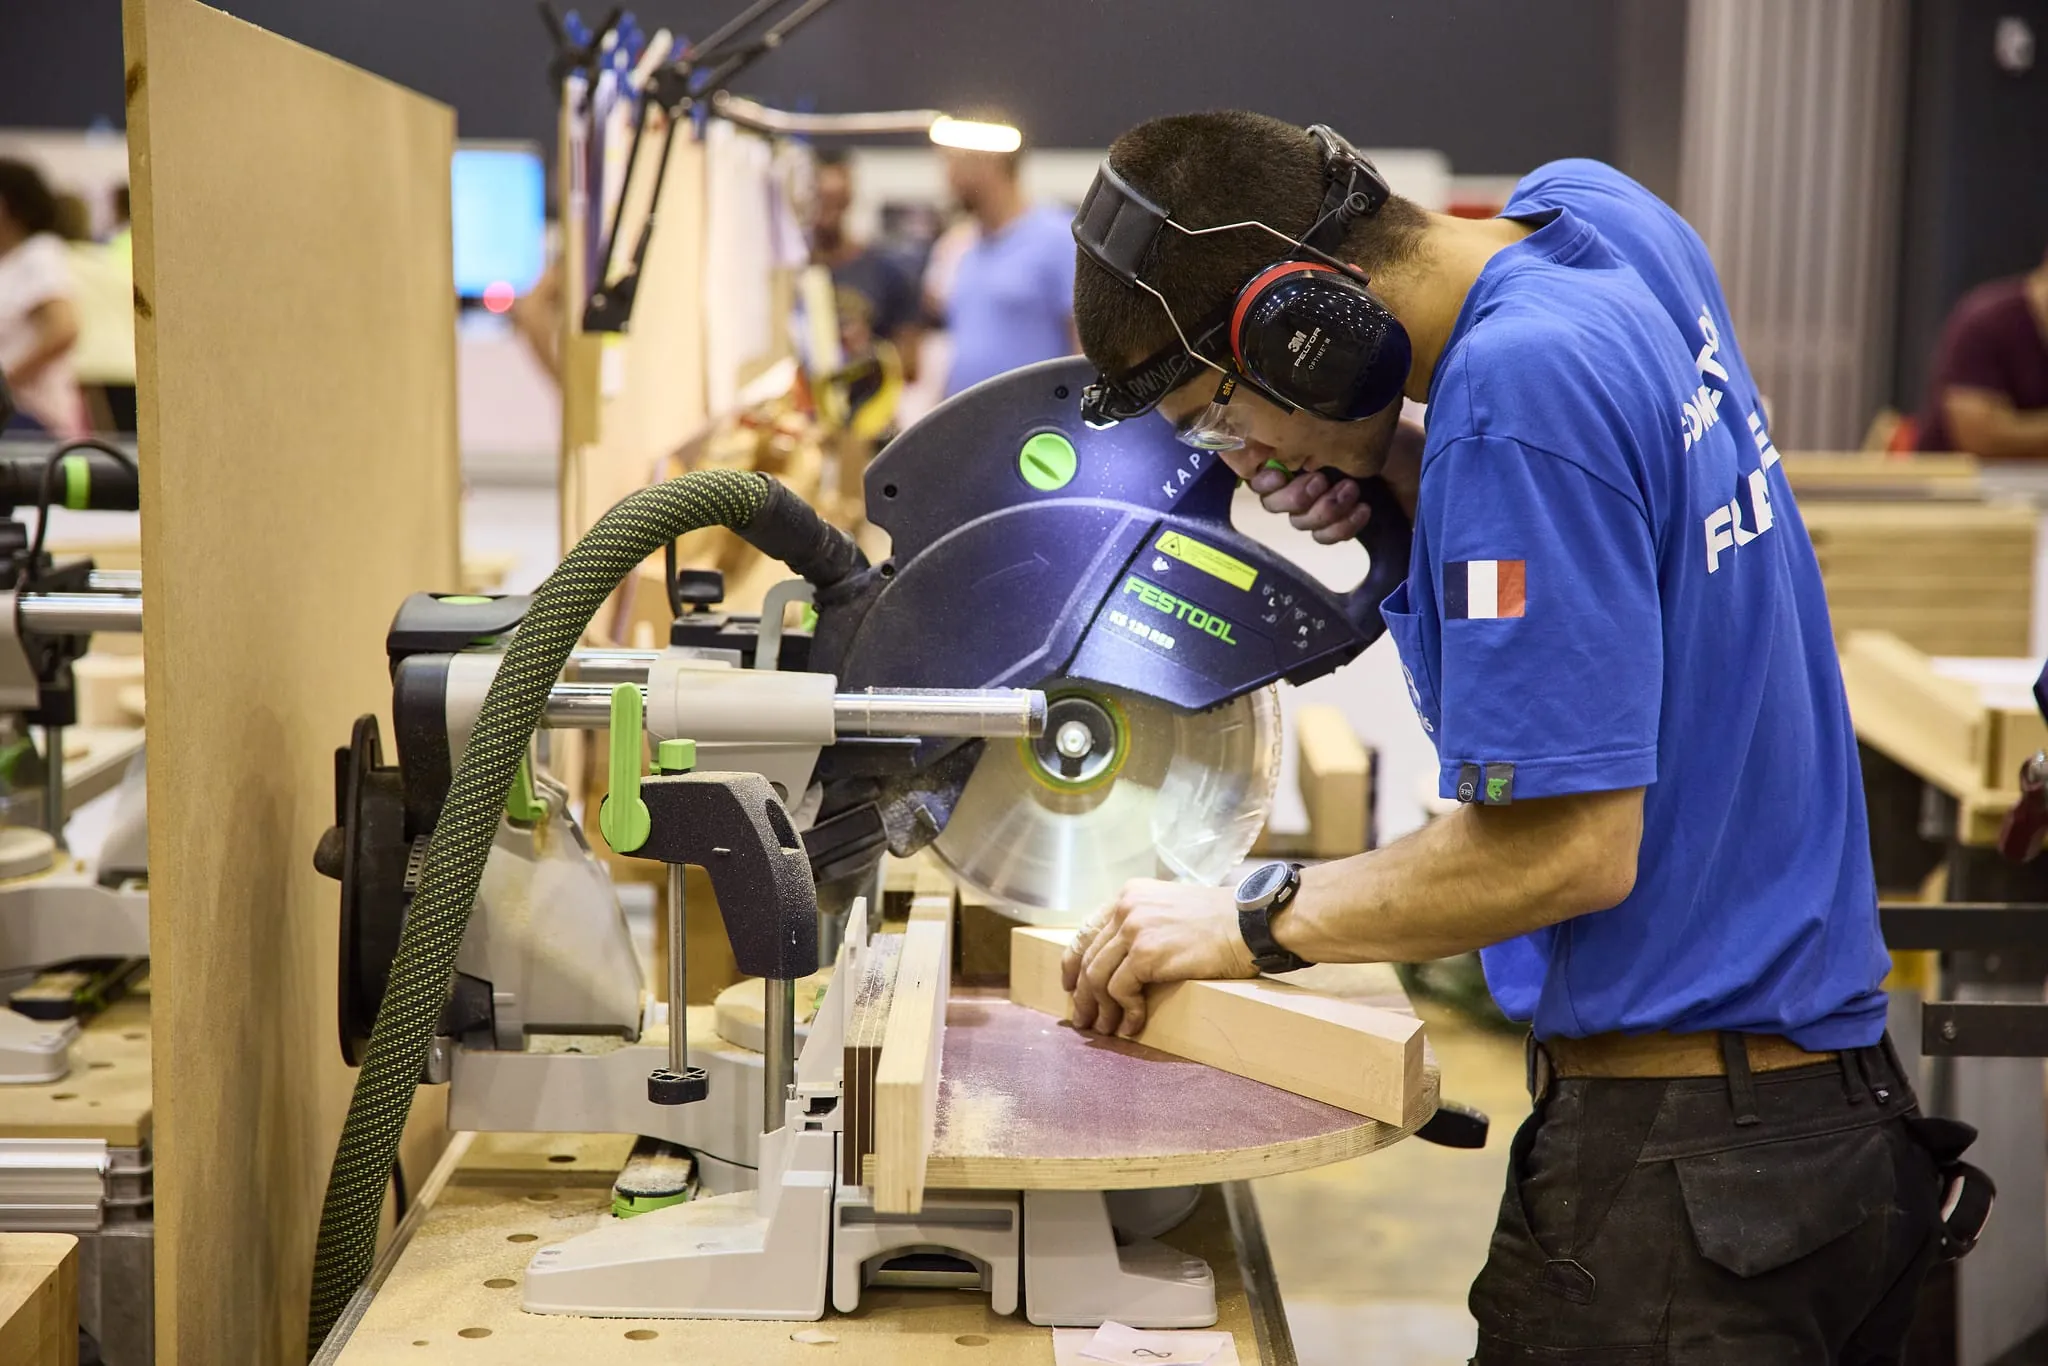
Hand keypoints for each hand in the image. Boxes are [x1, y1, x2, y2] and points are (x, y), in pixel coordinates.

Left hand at [1059, 879, 1255, 1036]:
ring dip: (1100, 1008)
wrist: (1248, 923)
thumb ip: (1143, 925)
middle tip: (1085, 1019)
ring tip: (1106, 1029)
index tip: (1070, 985)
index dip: (1073, 962)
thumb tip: (1121, 962)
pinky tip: (1134, 1024)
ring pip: (1098, 977)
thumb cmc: (1220, 922)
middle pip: (1088, 957)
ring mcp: (1134, 929)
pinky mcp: (1146, 953)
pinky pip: (1120, 990)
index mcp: (1130, 895)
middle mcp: (1126, 907)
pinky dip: (1125, 1012)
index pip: (1086, 930)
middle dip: (1083, 993)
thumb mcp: (1170, 910)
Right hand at [1243, 420, 1424, 541]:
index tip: (1280, 473)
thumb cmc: (1398, 440)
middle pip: (1272, 503)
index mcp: (1301, 447)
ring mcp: (1324, 502)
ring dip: (1324, 510)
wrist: (1436, 470)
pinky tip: (1364, 511)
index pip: (1260, 470)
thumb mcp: (1355, 431)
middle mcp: (1306, 474)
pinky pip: (1325, 538)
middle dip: (1294, 496)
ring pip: (1300, 522)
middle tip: (1321, 482)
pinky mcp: (1343, 524)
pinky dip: (1342, 527)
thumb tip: (1278, 449)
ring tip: (1353, 491)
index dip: (1262, 479)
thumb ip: (1314, 439)